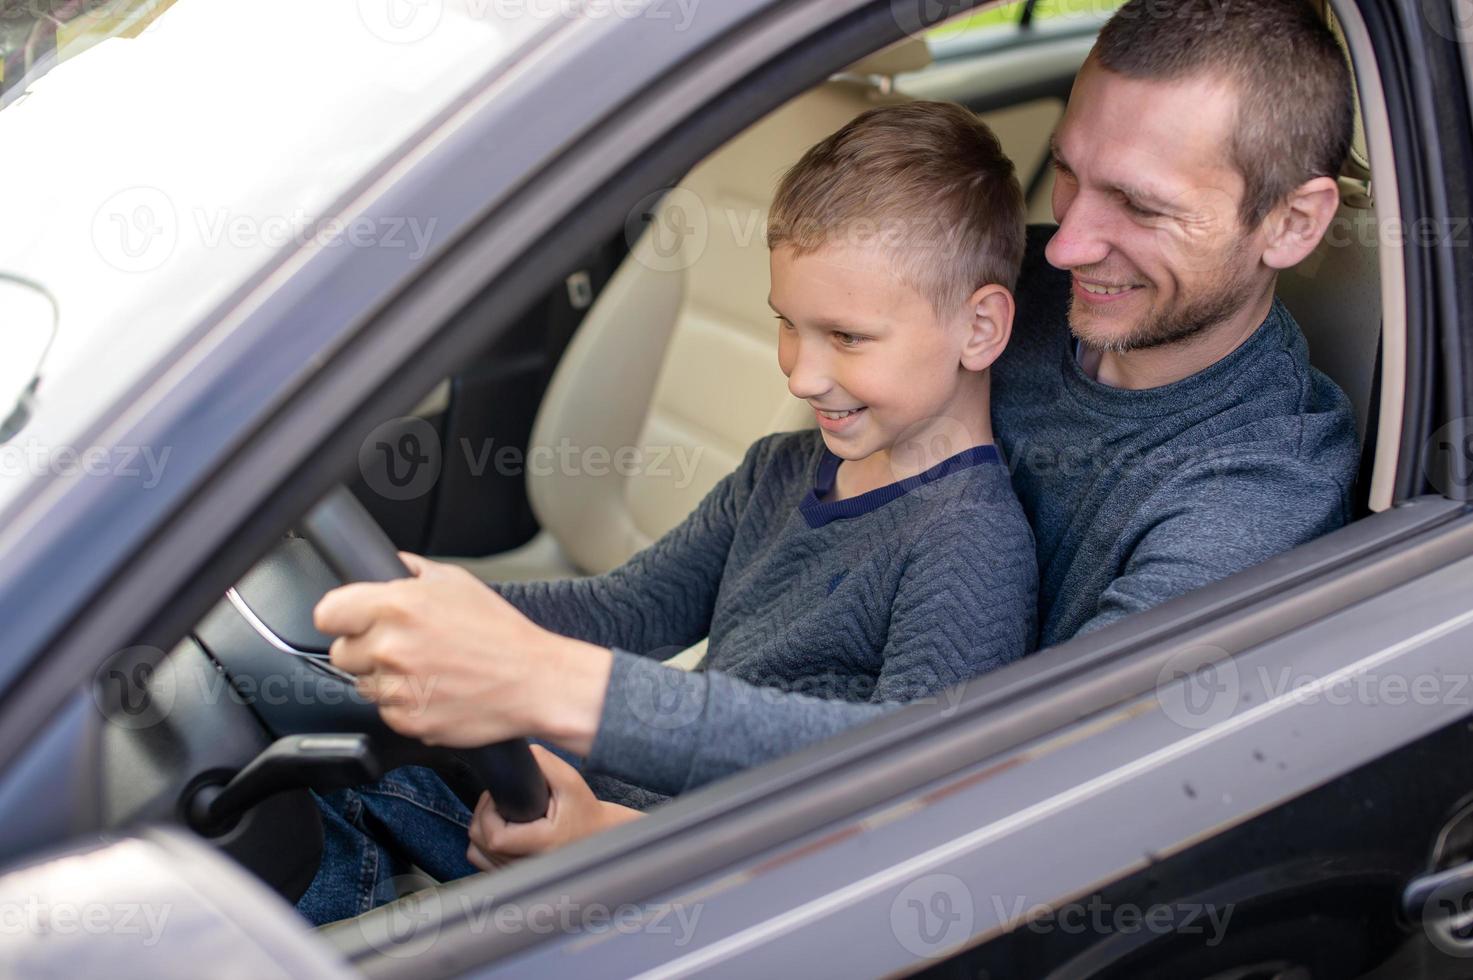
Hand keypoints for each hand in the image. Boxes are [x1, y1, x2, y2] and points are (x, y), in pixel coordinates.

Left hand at [313, 553, 611, 752]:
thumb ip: (411, 570)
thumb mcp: (457, 581)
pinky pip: (386, 712)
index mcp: (396, 606)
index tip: (351, 621)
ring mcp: (397, 689)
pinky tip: (435, 690)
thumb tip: (385, 565)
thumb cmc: (500, 632)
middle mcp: (390, 647)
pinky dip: (405, 704)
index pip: (326, 614)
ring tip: (427, 669)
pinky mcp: (406, 721)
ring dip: (385, 679)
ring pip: (363, 685)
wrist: (533, 681)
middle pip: (342, 653)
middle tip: (404, 646)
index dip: (341, 617)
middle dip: (366, 649)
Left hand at [466, 745, 641, 869]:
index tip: (500, 796)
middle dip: (483, 814)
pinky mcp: (512, 874)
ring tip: (502, 814)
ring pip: (476, 851)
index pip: (495, 837)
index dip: (488, 812)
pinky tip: (500, 829)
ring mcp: (519, 873)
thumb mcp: (570, 780)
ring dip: (482, 828)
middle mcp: (529, 864)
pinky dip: (483, 843)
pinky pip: (480, 861)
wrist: (596, 834)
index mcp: (542, 843)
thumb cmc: (583, 809)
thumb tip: (518, 753)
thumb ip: (544, 763)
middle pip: (480, 842)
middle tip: (501, 799)